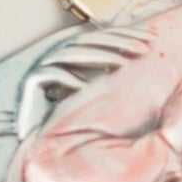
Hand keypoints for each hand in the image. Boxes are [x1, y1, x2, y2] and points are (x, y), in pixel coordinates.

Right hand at [15, 25, 152, 136]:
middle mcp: (57, 58)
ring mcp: (43, 68)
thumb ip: (116, 82)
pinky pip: (52, 76)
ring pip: (72, 55)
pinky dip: (72, 79)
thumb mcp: (103, 100)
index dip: (126, 34)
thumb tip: (147, 69)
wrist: (41, 146)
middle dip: (118, 42)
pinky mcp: (31, 84)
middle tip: (144, 48)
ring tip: (125, 63)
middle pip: (89, 41)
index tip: (151, 38)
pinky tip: (91, 86)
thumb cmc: (78, 124)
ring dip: (100, 57)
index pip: (100, 37)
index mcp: (74, 56)